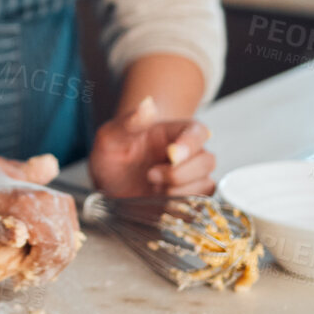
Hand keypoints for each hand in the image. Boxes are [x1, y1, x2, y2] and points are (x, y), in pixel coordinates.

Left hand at [0, 152, 81, 283]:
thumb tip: (20, 237)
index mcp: (28, 203)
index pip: (50, 244)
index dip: (40, 266)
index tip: (21, 277)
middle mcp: (49, 199)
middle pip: (64, 247)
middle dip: (47, 270)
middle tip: (25, 280)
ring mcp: (61, 200)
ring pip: (70, 244)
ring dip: (53, 264)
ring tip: (31, 272)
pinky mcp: (66, 204)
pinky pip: (71, 237)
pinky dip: (58, 253)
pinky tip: (39, 259)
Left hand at [88, 96, 215, 198]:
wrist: (107, 185)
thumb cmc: (112, 155)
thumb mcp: (112, 136)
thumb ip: (129, 122)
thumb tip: (148, 105)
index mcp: (174, 133)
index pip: (198, 132)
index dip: (190, 144)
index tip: (172, 154)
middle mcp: (187, 156)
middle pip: (207, 161)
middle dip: (180, 173)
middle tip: (150, 175)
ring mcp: (189, 180)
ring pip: (206, 185)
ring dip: (180, 192)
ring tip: (152, 190)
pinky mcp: (186, 202)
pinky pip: (198, 206)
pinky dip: (181, 208)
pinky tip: (159, 205)